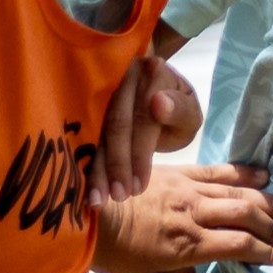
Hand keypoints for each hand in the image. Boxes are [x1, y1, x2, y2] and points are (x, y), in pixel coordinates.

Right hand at [89, 53, 203, 205]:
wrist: (154, 96)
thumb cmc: (175, 111)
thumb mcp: (188, 115)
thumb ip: (180, 112)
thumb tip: (158, 103)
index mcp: (154, 73)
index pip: (143, 118)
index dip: (139, 154)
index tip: (138, 188)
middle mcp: (125, 74)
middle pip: (116, 125)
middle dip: (116, 166)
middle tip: (117, 197)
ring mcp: (103, 87)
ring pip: (97, 130)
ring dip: (97, 167)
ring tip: (97, 199)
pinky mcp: (88, 102)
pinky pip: (85, 134)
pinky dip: (84, 162)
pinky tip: (84, 186)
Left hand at [93, 162, 272, 272]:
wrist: (83, 216)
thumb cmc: (113, 255)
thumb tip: (202, 266)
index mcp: (189, 244)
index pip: (242, 246)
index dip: (269, 253)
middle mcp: (195, 214)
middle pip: (249, 216)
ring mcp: (188, 189)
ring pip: (240, 193)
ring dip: (271, 203)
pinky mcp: (178, 172)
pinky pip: (217, 170)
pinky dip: (244, 173)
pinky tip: (265, 177)